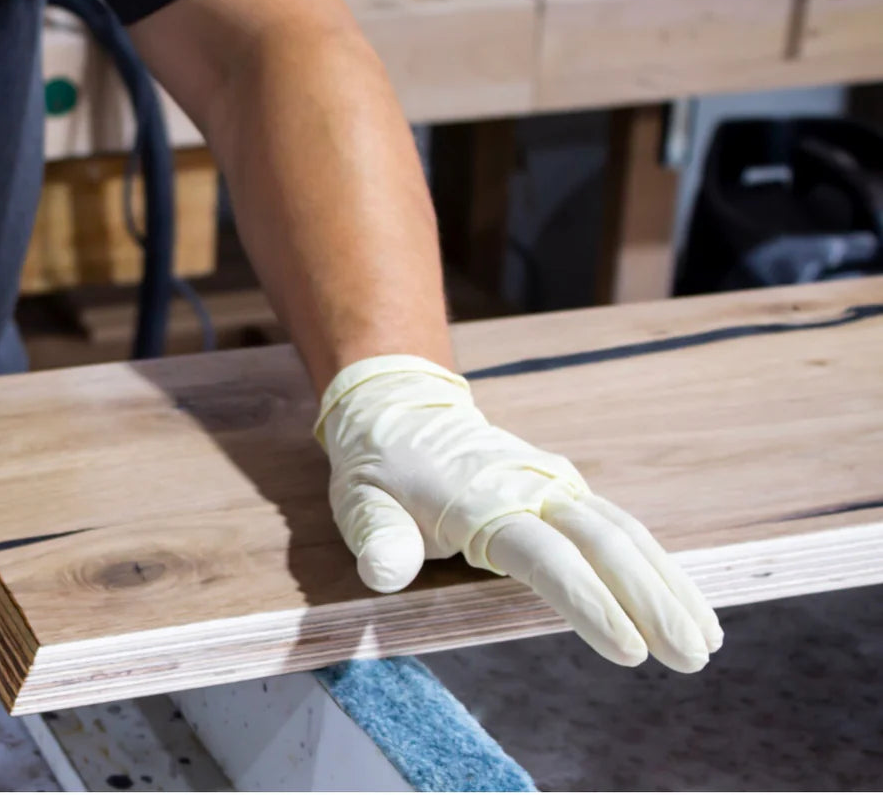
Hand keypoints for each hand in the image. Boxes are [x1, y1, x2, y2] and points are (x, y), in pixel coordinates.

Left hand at [316, 355, 722, 671]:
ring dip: (669, 586)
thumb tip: (385, 573)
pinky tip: (684, 602)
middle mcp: (534, 490)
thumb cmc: (379, 469)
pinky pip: (620, 529)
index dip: (590, 604)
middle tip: (691, 659)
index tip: (628, 652)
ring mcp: (555, 487)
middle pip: (607, 546)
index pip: (549, 559)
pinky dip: (657, 565)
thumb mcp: (362, 503)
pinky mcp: (565, 492)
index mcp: (486, 501)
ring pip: (626, 535)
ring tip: (706, 640)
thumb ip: (378, 540)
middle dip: (654, 603)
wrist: (398, 409)